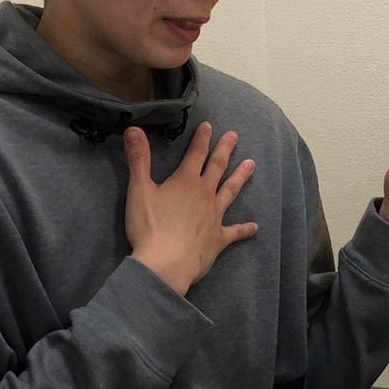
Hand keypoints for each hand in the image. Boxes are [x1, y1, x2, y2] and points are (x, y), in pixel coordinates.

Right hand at [124, 123, 257, 294]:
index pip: (196, 154)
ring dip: (241, 177)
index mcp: (186, 181)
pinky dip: (245, 229)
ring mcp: (215, 216)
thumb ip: (138, 159)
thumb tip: (134, 128)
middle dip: (225, 150)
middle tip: (234, 136)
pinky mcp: (219, 238)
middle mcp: (205, 194)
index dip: (202, 138)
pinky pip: (235, 232)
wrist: (166, 263)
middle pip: (218, 167)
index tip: (209, 126)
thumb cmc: (150, 227)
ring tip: (252, 164)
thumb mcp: (139, 190)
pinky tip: (254, 227)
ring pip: (231, 191)